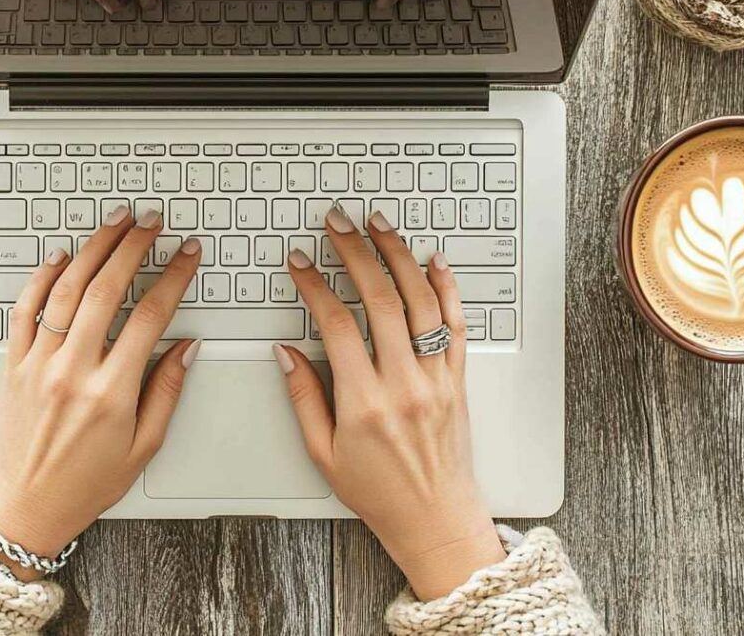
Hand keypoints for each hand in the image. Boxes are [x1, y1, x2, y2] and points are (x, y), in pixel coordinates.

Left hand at [0, 206, 200, 580]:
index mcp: (111, 393)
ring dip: (93, 250)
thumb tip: (185, 346)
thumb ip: (166, 391)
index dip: (173, 278)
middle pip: (106, 290)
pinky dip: (42, 278)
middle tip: (150, 223)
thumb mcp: (144, 446)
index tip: (186, 255)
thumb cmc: (86, 482)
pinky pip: (26, 310)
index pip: (150, 317)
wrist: (28, 506)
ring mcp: (39, 365)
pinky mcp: (13, 365)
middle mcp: (73, 372)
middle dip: (133, 247)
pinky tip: (61, 257)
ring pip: (65, 290)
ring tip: (114, 224)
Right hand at [274, 206, 504, 599]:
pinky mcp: (457, 380)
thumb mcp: (323, 453)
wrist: (436, 520)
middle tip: (337, 223)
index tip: (300, 264)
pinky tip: (434, 261)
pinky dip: (447, 288)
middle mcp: (404, 384)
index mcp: (364, 403)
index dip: (314, 286)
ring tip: (379, 226)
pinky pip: (456, 325)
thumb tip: (286, 352)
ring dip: (398, 257)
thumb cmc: (379, 493)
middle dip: (354, 253)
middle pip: (379, 300)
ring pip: (421, 302)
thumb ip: (303, 397)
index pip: (336, 325)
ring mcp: (436, 379)